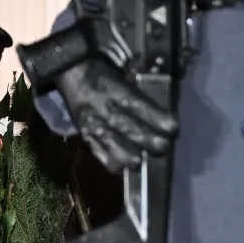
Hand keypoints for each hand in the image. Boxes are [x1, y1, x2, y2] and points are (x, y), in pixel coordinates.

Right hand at [56, 57, 177, 172]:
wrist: (71, 74)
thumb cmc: (103, 73)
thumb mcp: (121, 74)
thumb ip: (138, 91)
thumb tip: (163, 109)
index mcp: (112, 88)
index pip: (135, 104)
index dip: (155, 117)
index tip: (172, 128)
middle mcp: (101, 107)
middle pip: (125, 126)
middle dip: (146, 139)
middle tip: (163, 146)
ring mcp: (91, 123)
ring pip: (111, 143)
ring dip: (128, 155)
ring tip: (142, 162)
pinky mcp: (84, 134)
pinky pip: (97, 152)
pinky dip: (111, 162)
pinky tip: (124, 168)